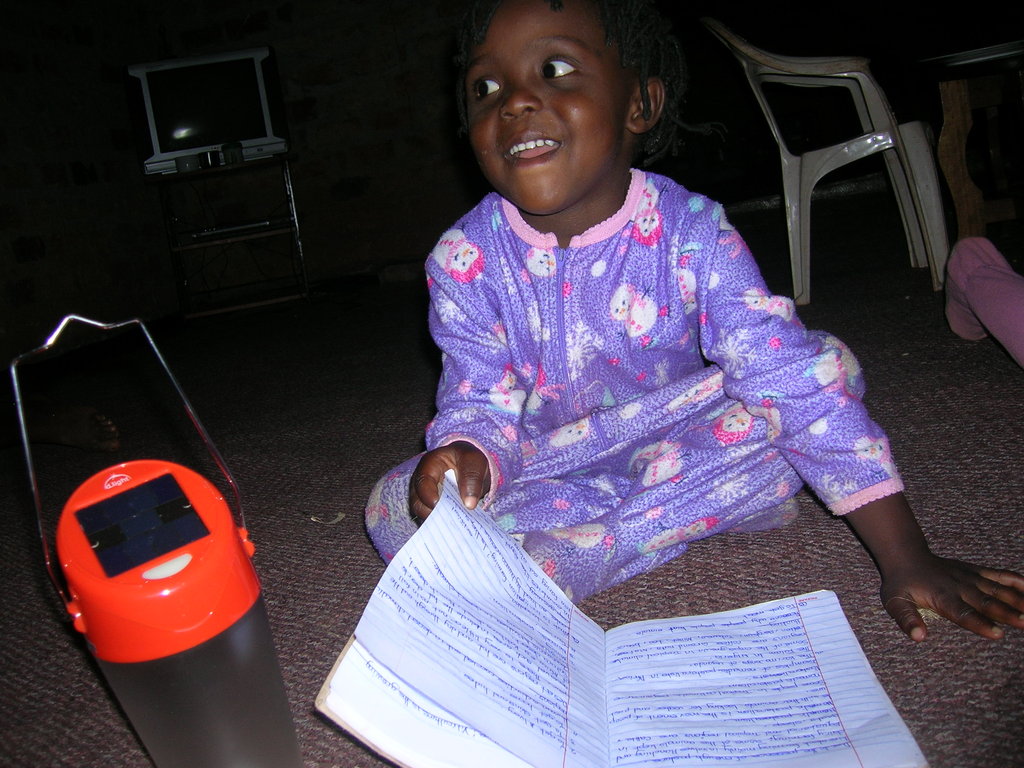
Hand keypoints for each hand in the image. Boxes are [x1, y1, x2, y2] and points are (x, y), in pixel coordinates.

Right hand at [409, 441, 490, 520]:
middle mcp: (421, 481)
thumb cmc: (469, 459)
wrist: (469, 464)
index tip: (438, 505)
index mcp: (430, 465)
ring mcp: (424, 496)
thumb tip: (469, 504)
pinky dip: (441, 524)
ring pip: (423, 513)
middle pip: (417, 502)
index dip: (428, 495)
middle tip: (448, 520)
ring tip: (452, 526)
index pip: (423, 481)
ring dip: (436, 520)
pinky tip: (453, 528)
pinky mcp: (431, 507)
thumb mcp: (474, 461)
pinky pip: (431, 518)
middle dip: (431, 513)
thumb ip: (472, 478)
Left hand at [843, 493, 1023, 640]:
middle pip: (986, 602)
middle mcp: (960, 587)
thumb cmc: (901, 584)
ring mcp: (970, 577)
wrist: (906, 555)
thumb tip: (918, 637)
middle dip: (1007, 613)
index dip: (979, 623)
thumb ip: (906, 619)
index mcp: (942, 597)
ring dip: (1017, 599)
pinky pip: (999, 575)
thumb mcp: (895, 602)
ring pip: (997, 589)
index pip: (962, 613)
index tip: (997, 633)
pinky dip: (1016, 581)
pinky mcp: (977, 571)